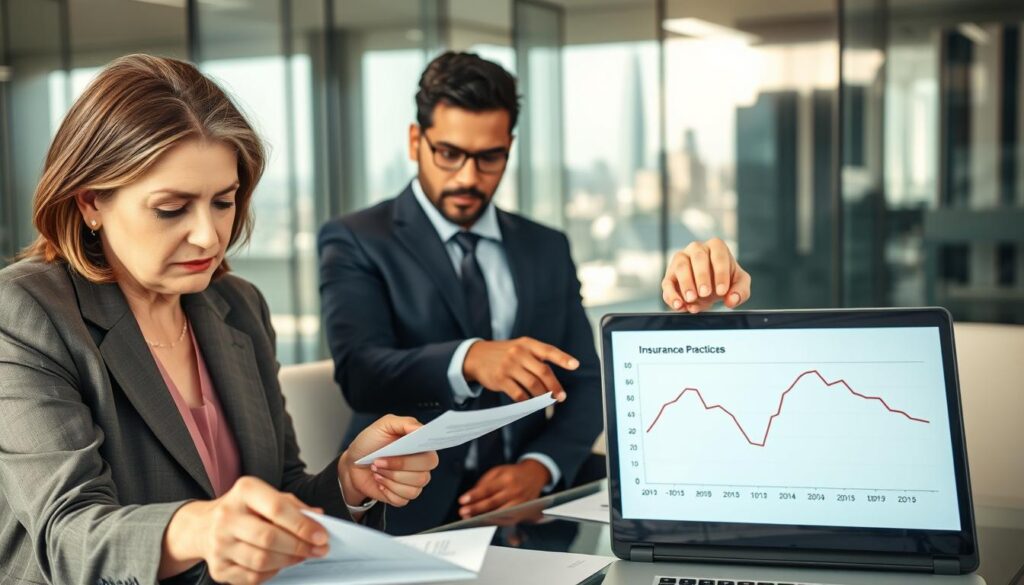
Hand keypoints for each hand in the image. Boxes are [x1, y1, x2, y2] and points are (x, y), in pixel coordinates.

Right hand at [161, 476, 328, 583]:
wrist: (203, 526)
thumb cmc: (244, 509)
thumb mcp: (267, 496)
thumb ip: (293, 506)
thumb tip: (318, 518)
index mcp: (244, 491)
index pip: (277, 508)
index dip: (302, 525)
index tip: (322, 536)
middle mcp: (227, 516)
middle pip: (269, 538)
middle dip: (299, 546)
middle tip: (318, 550)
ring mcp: (219, 544)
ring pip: (261, 560)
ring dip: (289, 560)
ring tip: (302, 556)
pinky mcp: (218, 568)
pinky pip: (252, 577)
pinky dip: (272, 572)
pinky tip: (280, 564)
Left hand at [340, 414, 438, 507]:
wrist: (354, 464)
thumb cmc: (369, 444)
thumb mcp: (384, 425)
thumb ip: (404, 423)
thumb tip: (419, 429)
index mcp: (420, 449)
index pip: (431, 457)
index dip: (420, 458)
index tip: (404, 451)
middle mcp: (420, 467)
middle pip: (422, 476)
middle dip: (397, 468)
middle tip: (379, 461)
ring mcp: (412, 483)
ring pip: (412, 489)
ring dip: (389, 479)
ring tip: (377, 470)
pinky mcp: (402, 496)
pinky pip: (402, 499)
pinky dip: (387, 491)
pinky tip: (380, 482)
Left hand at [456, 459, 550, 518]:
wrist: (534, 476)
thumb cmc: (513, 474)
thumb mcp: (498, 471)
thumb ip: (485, 482)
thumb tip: (471, 496)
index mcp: (507, 479)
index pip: (488, 489)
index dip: (474, 495)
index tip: (462, 500)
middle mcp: (515, 491)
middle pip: (493, 503)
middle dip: (476, 509)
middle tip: (463, 512)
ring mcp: (520, 503)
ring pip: (499, 514)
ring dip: (483, 518)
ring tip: (470, 519)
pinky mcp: (522, 512)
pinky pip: (506, 520)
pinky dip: (494, 522)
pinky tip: (483, 522)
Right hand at [463, 337, 578, 401]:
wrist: (476, 356)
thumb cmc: (505, 353)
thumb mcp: (520, 347)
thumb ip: (536, 358)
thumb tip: (554, 381)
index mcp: (527, 344)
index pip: (548, 350)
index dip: (563, 358)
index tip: (575, 365)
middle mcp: (518, 353)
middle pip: (543, 371)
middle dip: (554, 386)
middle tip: (561, 397)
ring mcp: (509, 366)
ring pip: (532, 385)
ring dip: (542, 396)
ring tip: (547, 401)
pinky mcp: (500, 379)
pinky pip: (518, 394)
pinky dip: (527, 401)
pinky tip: (530, 403)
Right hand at [662, 238, 750, 312]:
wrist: (709, 288)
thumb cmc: (724, 280)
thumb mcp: (738, 284)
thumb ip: (741, 291)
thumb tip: (731, 300)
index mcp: (716, 246)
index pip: (718, 255)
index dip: (720, 273)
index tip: (722, 291)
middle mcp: (697, 249)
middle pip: (698, 257)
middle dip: (701, 276)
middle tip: (705, 293)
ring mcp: (681, 260)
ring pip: (681, 267)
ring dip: (686, 284)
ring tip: (691, 299)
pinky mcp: (670, 275)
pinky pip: (667, 283)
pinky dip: (671, 295)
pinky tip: (679, 305)